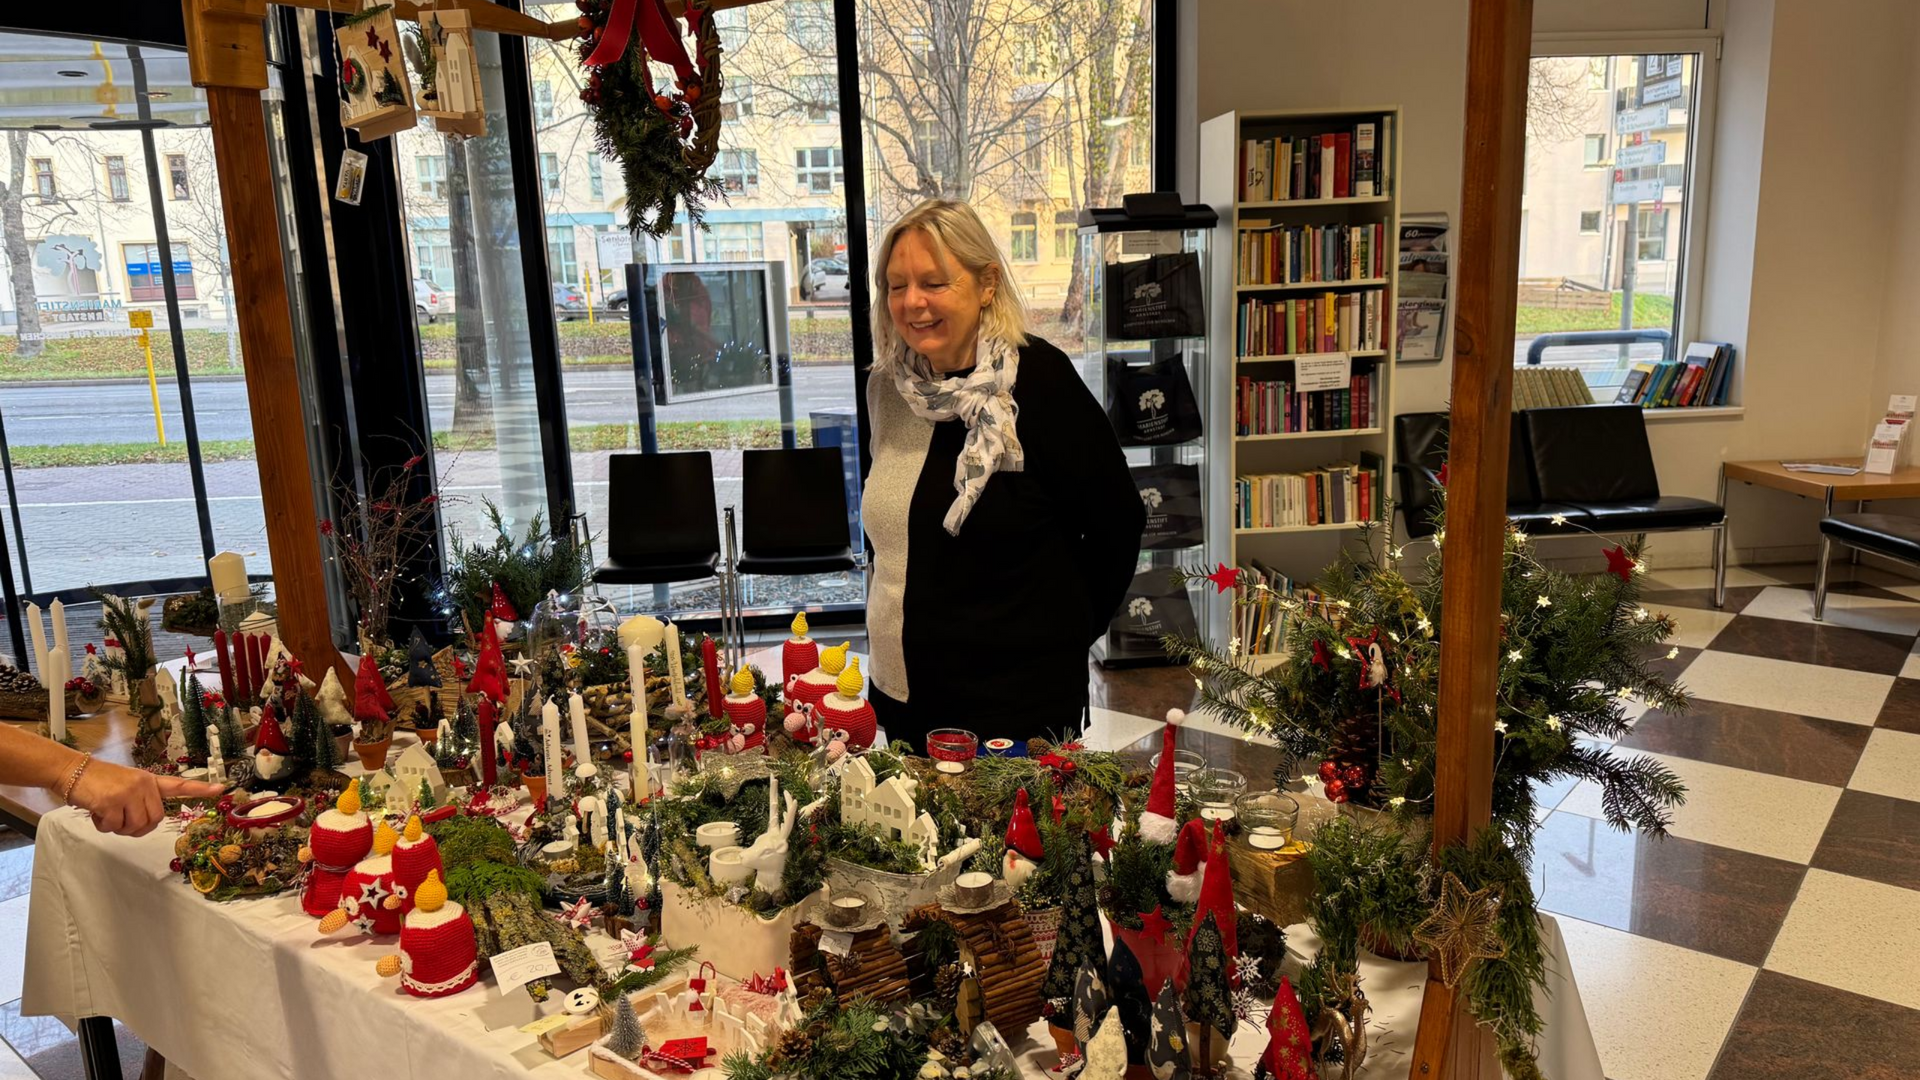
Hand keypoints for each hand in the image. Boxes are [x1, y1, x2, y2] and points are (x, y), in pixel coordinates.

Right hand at [65, 760, 222, 836]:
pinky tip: (97, 812)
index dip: (200, 790)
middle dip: (138, 827)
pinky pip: (114, 827)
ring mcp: (129, 792)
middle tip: (122, 821)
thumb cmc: (99, 782)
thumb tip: (148, 823)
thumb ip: (141, 800)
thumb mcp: (127, 784)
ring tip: (107, 812)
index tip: (221, 790)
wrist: (72, 771)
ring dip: (119, 827)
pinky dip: (104, 826)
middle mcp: (143, 785)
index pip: (179, 785)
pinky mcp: (112, 801)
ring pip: (135, 826)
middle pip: (154, 820)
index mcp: (149, 780)